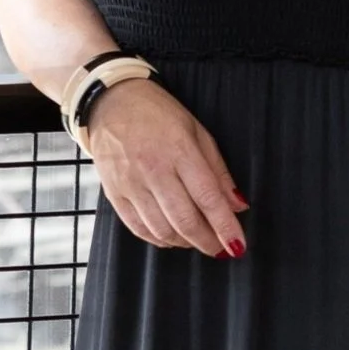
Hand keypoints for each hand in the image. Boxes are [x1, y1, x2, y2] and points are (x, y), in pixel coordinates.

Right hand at [78, 79, 247, 257]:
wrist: (110, 101)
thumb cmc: (157, 113)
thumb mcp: (197, 131)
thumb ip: (218, 170)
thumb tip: (237, 205)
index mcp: (179, 150)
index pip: (208, 198)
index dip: (225, 227)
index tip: (238, 244)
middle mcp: (154, 169)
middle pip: (185, 221)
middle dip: (208, 242)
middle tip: (222, 248)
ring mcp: (131, 183)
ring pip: (162, 230)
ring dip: (185, 243)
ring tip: (197, 239)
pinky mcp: (114, 193)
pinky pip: (138, 228)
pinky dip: (159, 240)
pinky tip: (172, 237)